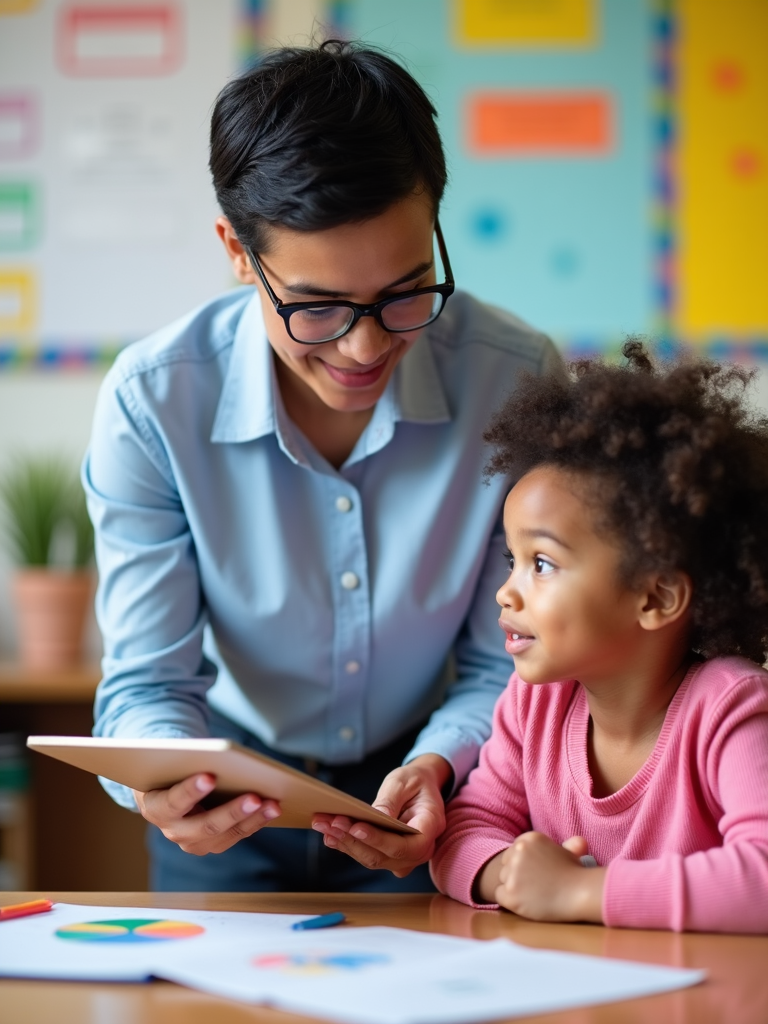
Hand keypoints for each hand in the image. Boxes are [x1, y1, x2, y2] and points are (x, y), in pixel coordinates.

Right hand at [134, 773, 280, 855]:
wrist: (164, 790)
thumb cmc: (170, 770)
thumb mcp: (171, 764)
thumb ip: (187, 760)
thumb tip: (222, 754)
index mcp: (156, 808)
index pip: (173, 801)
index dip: (190, 790)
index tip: (209, 776)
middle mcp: (173, 831)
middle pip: (205, 825)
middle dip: (232, 811)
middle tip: (255, 797)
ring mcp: (193, 842)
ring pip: (225, 835)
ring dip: (252, 819)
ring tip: (273, 804)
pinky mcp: (212, 844)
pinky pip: (236, 835)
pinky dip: (255, 822)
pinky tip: (272, 808)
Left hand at [311, 754, 451, 876]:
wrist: (421, 786)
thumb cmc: (415, 781)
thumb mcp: (404, 782)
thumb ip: (390, 801)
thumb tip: (374, 818)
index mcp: (430, 827)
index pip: (405, 845)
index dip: (379, 840)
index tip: (356, 828)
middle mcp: (420, 849)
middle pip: (385, 856)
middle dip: (354, 840)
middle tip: (332, 823)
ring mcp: (405, 856)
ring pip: (373, 859)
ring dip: (346, 844)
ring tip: (324, 826)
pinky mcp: (390, 856)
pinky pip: (369, 855)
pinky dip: (348, 845)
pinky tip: (330, 835)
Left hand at [479, 832, 604, 922]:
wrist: (580, 894)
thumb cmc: (577, 875)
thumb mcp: (570, 854)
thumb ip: (567, 846)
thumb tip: (579, 842)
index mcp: (529, 838)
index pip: (513, 851)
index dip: (524, 864)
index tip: (537, 873)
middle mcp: (518, 851)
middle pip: (506, 864)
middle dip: (516, 874)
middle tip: (536, 885)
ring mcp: (513, 871)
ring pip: (503, 880)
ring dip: (514, 888)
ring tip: (535, 894)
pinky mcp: (510, 893)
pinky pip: (500, 895)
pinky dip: (510, 901)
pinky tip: (527, 903)